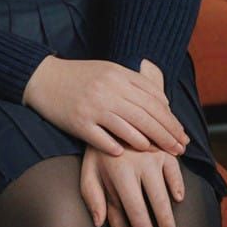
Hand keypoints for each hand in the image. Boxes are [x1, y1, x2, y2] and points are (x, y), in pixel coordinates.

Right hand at [22, 56, 189, 156]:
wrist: (44, 77)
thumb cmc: (81, 76)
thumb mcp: (108, 71)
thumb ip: (134, 83)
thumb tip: (163, 101)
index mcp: (118, 75)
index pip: (153, 99)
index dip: (170, 118)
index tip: (181, 132)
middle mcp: (108, 90)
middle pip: (145, 115)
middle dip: (167, 134)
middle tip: (181, 148)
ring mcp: (93, 107)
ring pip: (128, 128)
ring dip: (148, 142)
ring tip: (163, 153)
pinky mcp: (79, 123)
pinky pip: (102, 139)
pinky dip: (117, 147)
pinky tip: (128, 155)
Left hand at [80, 143, 184, 226]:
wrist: (113, 117)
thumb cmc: (99, 153)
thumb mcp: (89, 173)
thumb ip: (93, 198)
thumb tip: (99, 224)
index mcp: (118, 172)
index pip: (133, 210)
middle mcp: (138, 163)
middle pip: (155, 204)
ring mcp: (153, 154)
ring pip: (166, 193)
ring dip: (171, 217)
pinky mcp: (164, 148)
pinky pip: (175, 171)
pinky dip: (178, 186)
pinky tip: (178, 199)